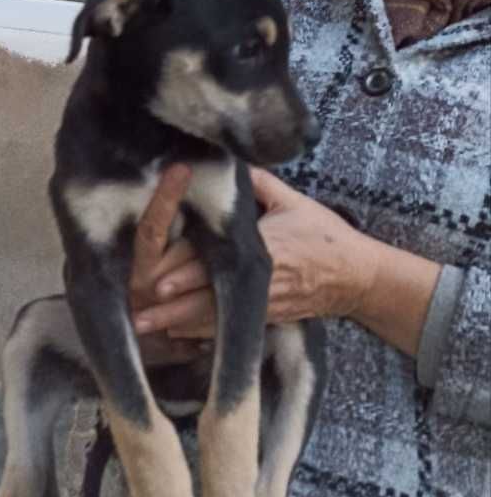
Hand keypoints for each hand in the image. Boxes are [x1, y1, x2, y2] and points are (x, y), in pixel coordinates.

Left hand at [132, 168, 377, 335]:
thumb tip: (225, 161)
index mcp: (266, 247)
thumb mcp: (294, 201)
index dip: (187, 272)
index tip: (159, 280)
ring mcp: (264, 304)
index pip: (218, 262)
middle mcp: (262, 280)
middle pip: (210, 296)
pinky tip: (176, 335)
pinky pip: (229, 329)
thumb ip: (258, 183)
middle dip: (174, 306)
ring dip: (179, 324)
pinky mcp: (267, 318)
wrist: (357, 276)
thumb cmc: (325, 234)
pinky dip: (201, 334)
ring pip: (215, 319)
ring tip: (147, 328)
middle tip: (140, 311)